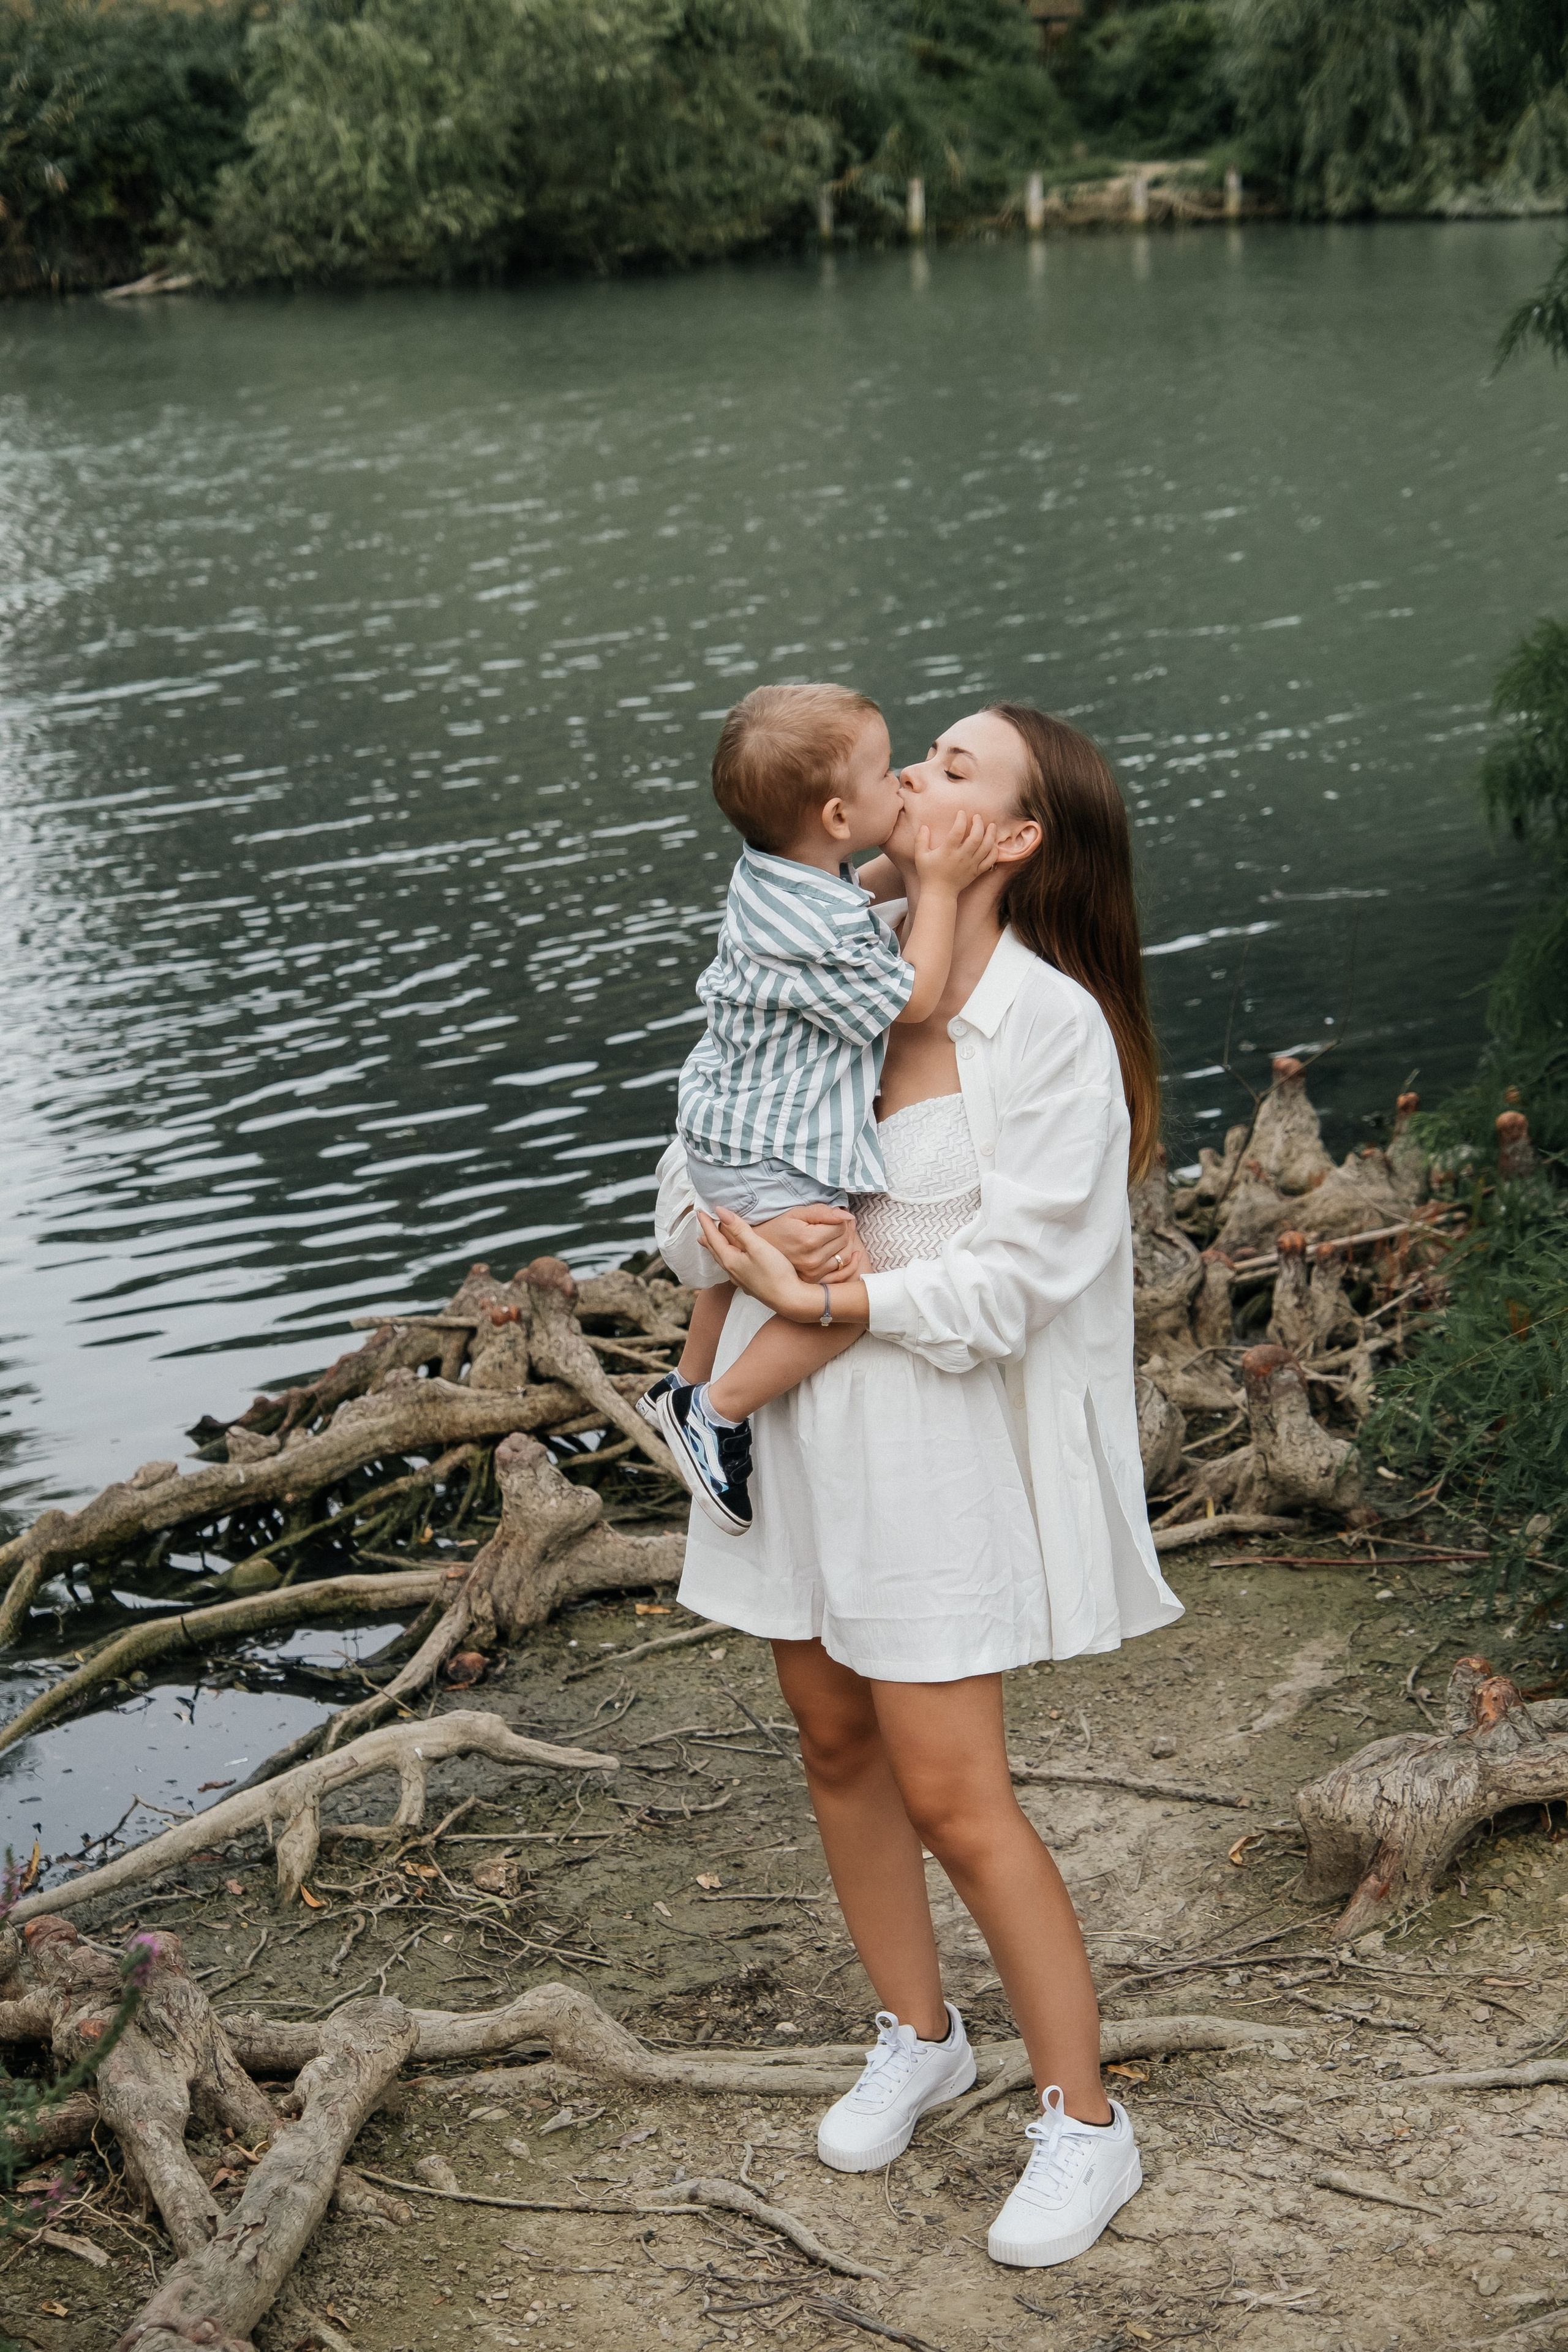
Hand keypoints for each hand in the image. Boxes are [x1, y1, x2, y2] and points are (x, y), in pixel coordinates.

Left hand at [696, 1208, 823, 1322]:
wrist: (790, 1300)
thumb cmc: (775, 1273)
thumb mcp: (757, 1246)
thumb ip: (739, 1229)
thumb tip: (720, 1212)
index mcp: (730, 1260)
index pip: (713, 1238)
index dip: (706, 1223)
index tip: (699, 1211)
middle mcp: (731, 1271)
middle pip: (714, 1249)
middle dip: (707, 1235)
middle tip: (701, 1223)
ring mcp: (740, 1279)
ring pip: (721, 1259)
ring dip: (714, 1247)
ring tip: (706, 1241)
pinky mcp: (749, 1284)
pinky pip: (730, 1267)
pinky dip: (725, 1257)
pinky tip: (730, 1260)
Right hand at [753, 1203, 859, 1280]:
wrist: (759, 1250)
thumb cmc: (778, 1228)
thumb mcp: (797, 1214)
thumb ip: (822, 1212)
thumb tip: (847, 1214)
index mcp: (809, 1240)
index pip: (841, 1227)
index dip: (840, 1219)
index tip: (834, 1217)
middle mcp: (813, 1259)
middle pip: (844, 1241)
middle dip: (845, 1230)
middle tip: (839, 1223)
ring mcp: (814, 1273)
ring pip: (845, 1256)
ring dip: (848, 1244)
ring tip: (841, 1234)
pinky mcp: (815, 1281)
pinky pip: (842, 1273)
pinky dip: (851, 1264)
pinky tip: (855, 1255)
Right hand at [912, 809, 998, 894]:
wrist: (939, 893)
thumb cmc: (929, 874)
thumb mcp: (920, 856)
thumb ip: (921, 840)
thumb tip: (924, 826)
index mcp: (948, 851)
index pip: (958, 831)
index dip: (961, 819)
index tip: (961, 813)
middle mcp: (962, 857)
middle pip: (976, 837)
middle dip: (979, 824)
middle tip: (977, 816)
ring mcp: (971, 865)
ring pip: (986, 847)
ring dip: (991, 834)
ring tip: (991, 825)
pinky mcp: (977, 872)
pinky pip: (990, 860)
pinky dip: (994, 851)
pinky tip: (993, 844)